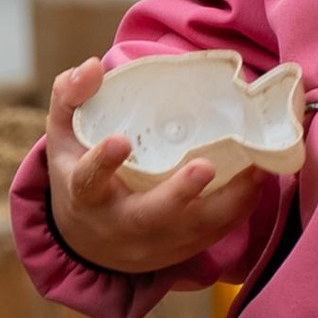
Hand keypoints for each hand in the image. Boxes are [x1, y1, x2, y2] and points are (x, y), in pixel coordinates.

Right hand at [43, 58, 268, 276]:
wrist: (87, 242)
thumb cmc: (77, 175)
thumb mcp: (62, 137)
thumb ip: (70, 97)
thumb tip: (93, 65)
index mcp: (85, 195)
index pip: (89, 180)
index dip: (103, 162)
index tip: (120, 140)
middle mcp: (118, 224)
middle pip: (150, 216)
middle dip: (178, 194)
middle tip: (205, 166)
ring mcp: (152, 243)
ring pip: (192, 230)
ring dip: (227, 202)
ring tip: (253, 168)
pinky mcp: (180, 252)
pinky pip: (214, 235)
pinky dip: (238, 210)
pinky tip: (255, 181)